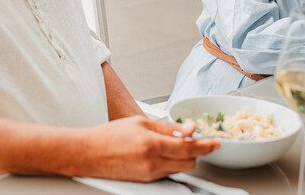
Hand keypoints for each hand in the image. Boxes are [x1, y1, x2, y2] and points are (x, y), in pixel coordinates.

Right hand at [74, 115, 219, 181]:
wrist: (89, 153)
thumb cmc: (110, 135)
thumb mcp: (141, 122)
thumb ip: (168, 127)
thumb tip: (189, 128)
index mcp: (152, 145)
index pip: (188, 148)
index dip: (206, 146)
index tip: (215, 143)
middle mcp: (153, 163)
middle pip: (189, 162)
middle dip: (195, 152)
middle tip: (193, 140)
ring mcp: (149, 175)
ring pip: (179, 169)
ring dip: (183, 158)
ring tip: (173, 144)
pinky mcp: (146, 181)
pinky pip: (167, 172)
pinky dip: (171, 163)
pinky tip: (163, 153)